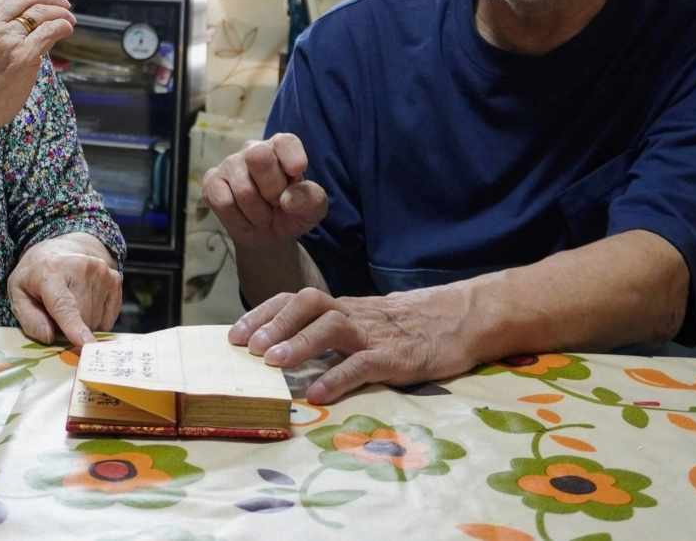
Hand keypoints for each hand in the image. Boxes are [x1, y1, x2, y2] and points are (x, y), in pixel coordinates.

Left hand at [8, 235, 121, 346]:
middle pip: (82, 318)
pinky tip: (85, 304)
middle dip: (69, 328)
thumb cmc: (35, 275)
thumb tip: (49, 337)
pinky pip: (108, 318)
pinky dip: (96, 320)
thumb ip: (29, 318)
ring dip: (82, 323)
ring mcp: (101, 272)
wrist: (60, 249)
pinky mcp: (115, 279)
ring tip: (70, 306)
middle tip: (55, 316)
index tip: (84, 342)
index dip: (73, 326)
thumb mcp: (18, 293)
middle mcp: (80, 267)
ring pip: (96, 321)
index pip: (63, 304)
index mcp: (50, 271)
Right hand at [202, 133, 327, 247]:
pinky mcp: (212, 182)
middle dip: (272, 190)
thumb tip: (289, 199)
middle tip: (276, 203)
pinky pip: (224, 203)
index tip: (296, 175)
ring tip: (262, 215)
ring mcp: (230, 164)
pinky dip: (239, 221)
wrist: (267, 235)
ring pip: (243, 190)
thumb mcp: (312, 210)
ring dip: (258, 214)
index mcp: (280, 147)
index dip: (291, 157)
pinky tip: (244, 219)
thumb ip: (312, 200)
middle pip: (258, 157)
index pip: (285, 141)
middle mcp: (254, 149)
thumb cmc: (290, 213)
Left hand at [229, 287, 494, 404]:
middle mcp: (353, 313)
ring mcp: (375, 333)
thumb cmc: (405, 326)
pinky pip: (363, 363)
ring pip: (332, 326)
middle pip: (308, 304)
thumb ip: (329, 333)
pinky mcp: (397, 356)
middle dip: (274, 324)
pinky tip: (317, 394)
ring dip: (299, 343)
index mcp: (341, 306)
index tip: (234, 334)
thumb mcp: (363, 323)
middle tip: (247, 348)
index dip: (262, 314)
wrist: (462, 318)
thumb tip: (282, 351)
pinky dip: (338, 378)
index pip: (294, 300)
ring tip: (273, 364)